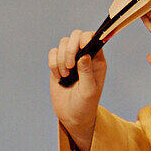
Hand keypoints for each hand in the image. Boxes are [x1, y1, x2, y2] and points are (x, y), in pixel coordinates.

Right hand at [48, 29, 106, 150]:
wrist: (72, 115)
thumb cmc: (86, 104)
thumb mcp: (89, 91)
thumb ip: (87, 72)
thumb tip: (84, 55)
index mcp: (97, 60)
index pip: (93, 38)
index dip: (87, 38)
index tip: (83, 46)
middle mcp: (85, 56)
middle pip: (76, 35)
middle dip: (71, 48)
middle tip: (70, 66)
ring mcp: (71, 58)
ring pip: (63, 43)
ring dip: (61, 58)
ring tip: (65, 75)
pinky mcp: (58, 64)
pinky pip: (53, 53)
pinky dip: (53, 63)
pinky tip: (59, 77)